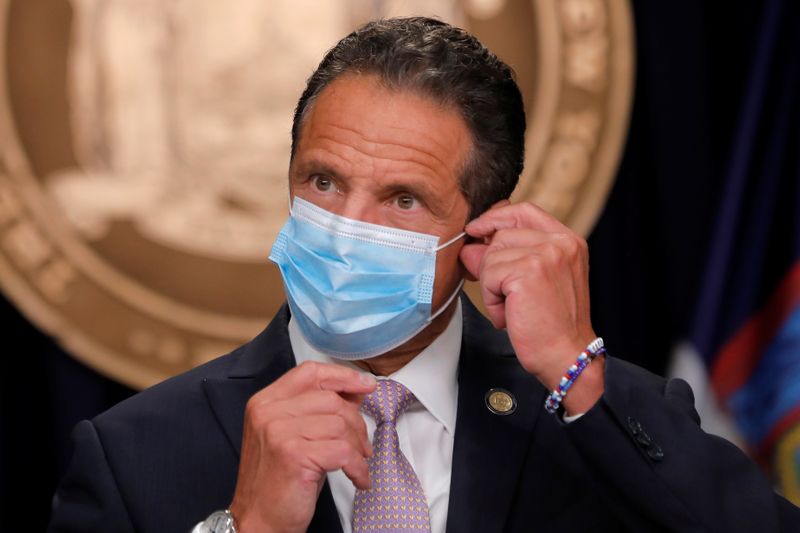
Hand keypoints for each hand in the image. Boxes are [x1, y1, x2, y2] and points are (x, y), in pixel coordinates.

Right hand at [229, 361, 375, 531]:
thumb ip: (317, 409)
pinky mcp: (293, 455)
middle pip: (330, 399)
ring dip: (357, 447)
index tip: (365, 385)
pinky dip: (358, 467)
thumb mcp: (294, 435)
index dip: (342, 376)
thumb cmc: (278, 481)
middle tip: (362, 445)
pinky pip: (343, 451)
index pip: (309, 372)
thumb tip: (356, 390)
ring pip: (340, 424)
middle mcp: (268, 412)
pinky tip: (357, 478)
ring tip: (357, 463)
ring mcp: (279, 432)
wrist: (257, 521)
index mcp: (265, 402)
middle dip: (356, 422)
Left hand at [460, 201, 602, 413]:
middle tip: (507, 296)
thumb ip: (503, 256)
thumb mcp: (530, 282)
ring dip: (492, 286)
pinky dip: (491, 299)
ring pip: (491, 256)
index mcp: (568, 240)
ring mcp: (545, 254)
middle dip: (492, 265)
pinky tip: (510, 313)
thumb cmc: (550, 324)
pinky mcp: (528, 271)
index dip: (495, 218)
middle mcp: (560, 242)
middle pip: (501, 234)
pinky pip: (488, 275)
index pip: (523, 211)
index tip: (477, 230)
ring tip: (513, 307)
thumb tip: (469, 245)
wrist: (566, 355)